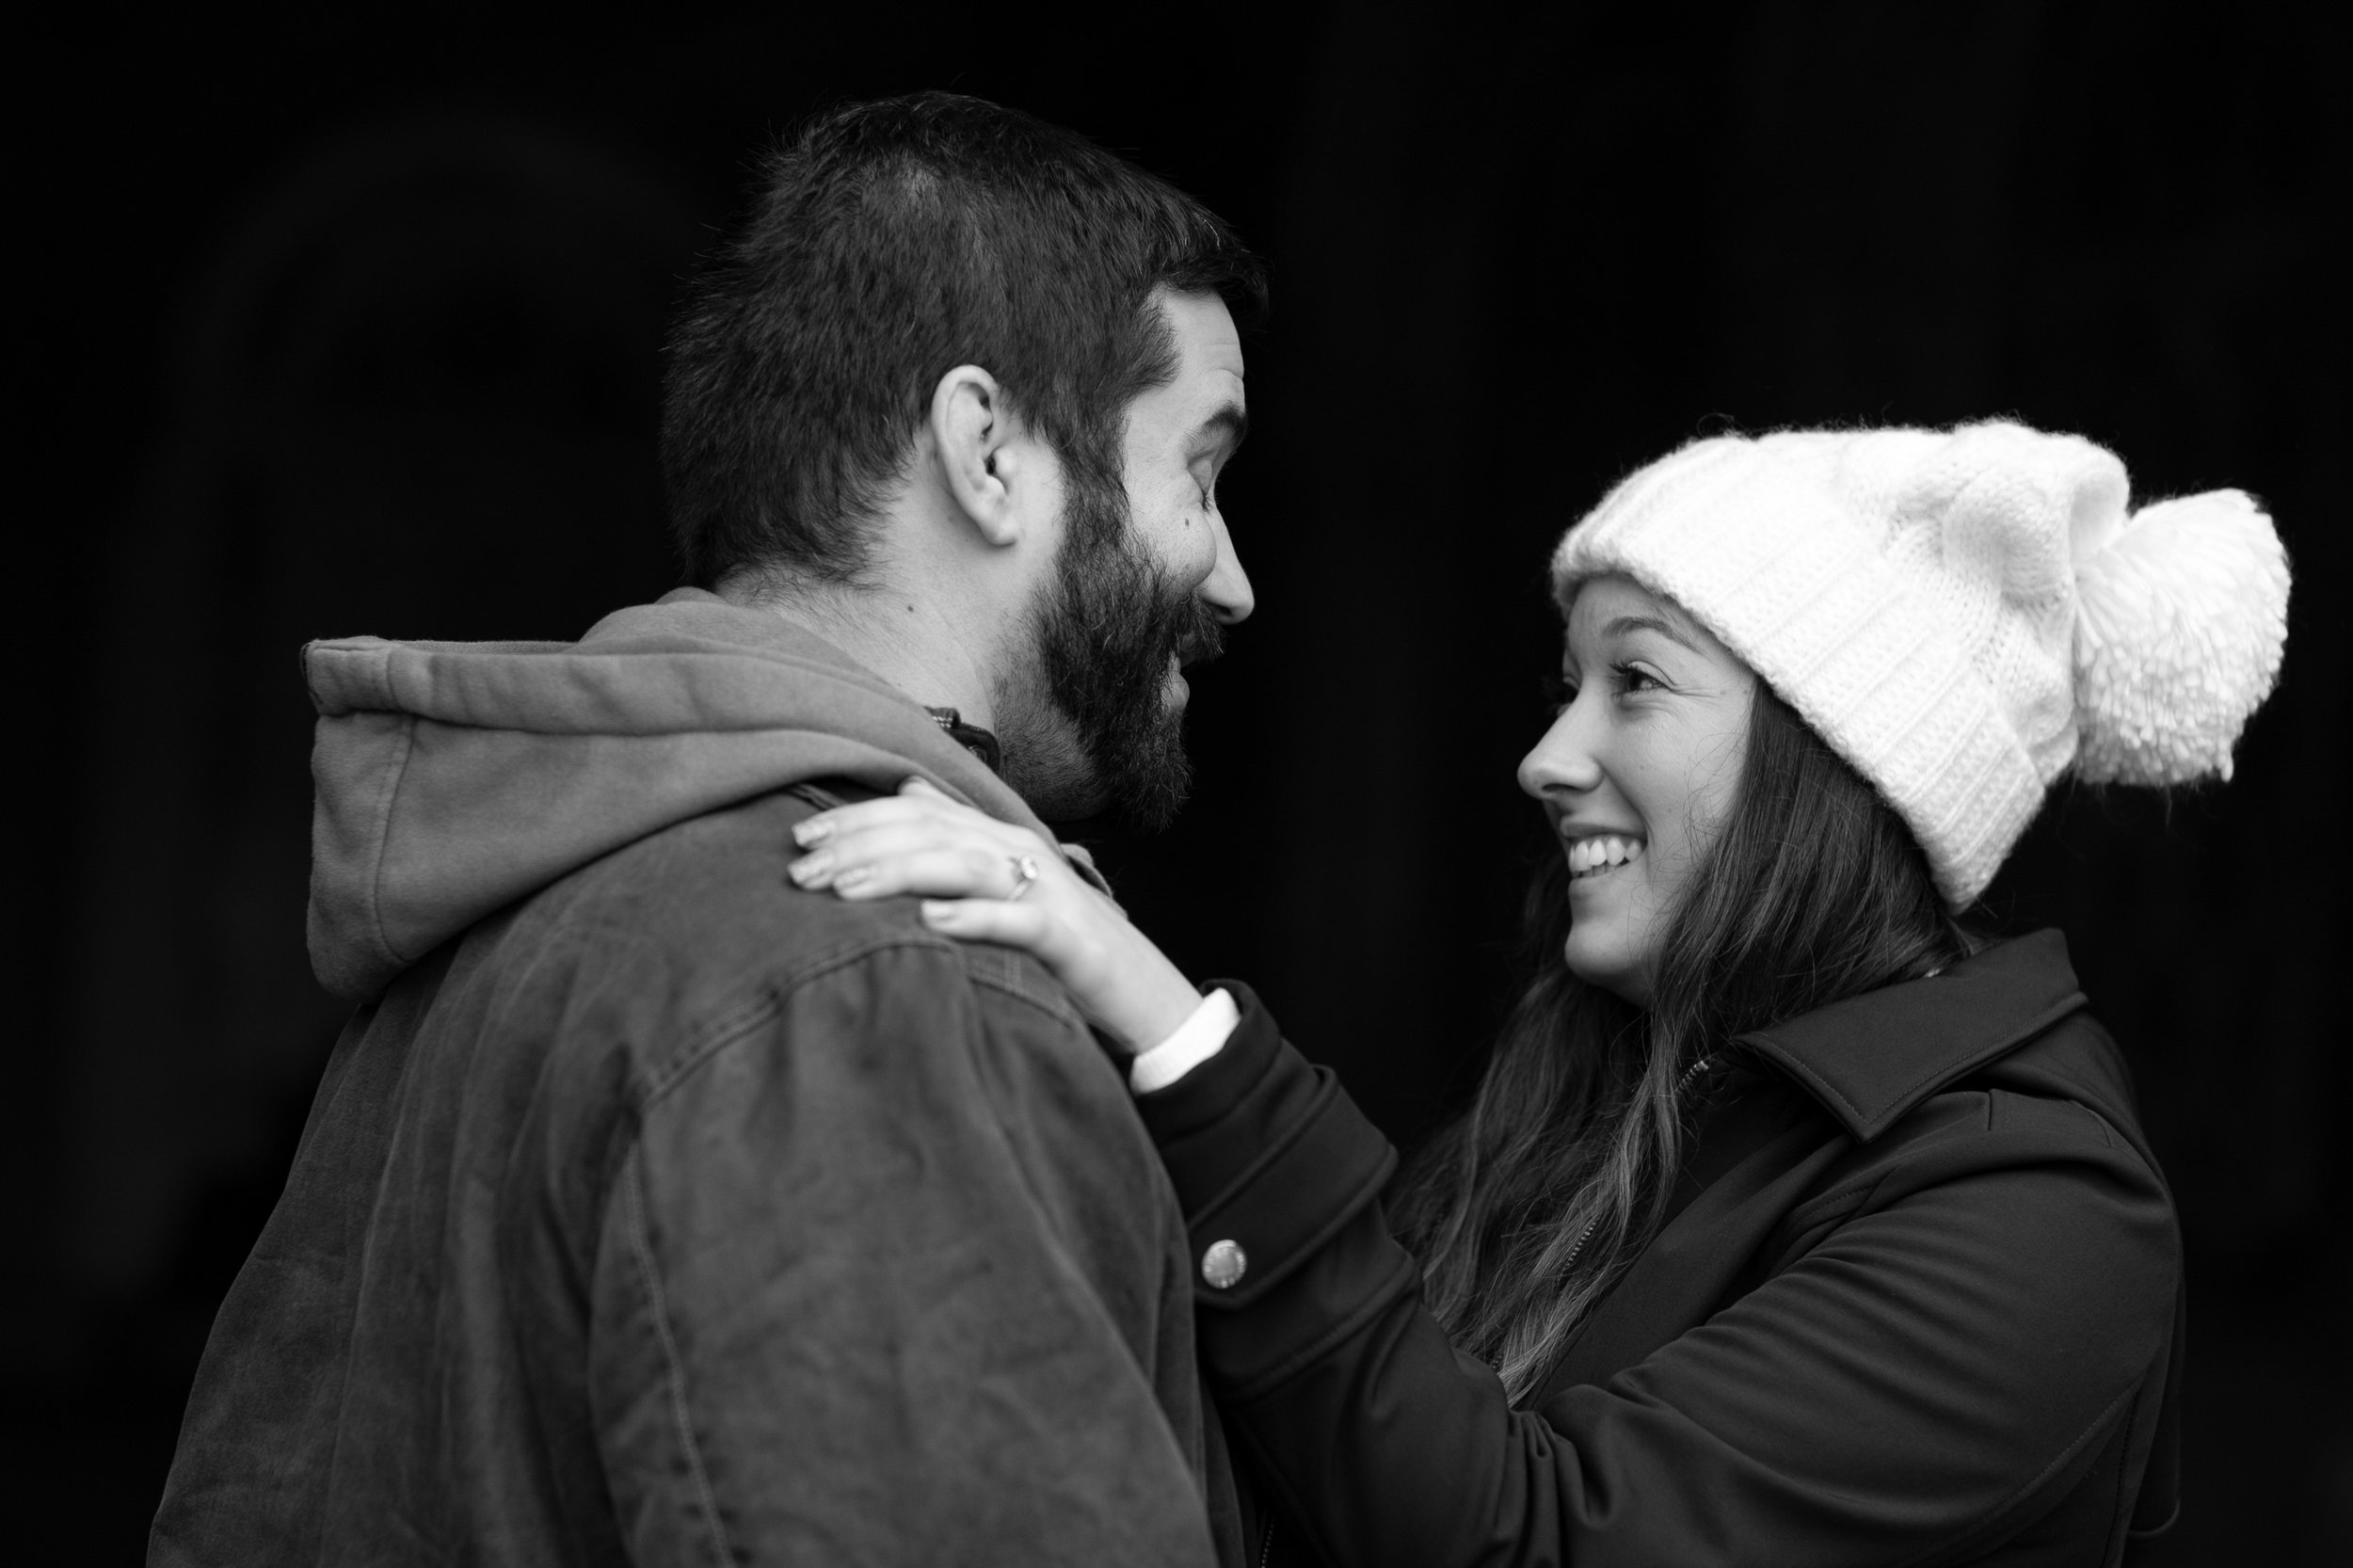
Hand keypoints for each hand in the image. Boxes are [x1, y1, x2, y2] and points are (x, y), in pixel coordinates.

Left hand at [785, 779, 1203, 1054]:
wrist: (1137, 987)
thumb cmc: (1057, 940)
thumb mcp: (1001, 884)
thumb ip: (956, 839)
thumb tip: (908, 791)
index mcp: (997, 835)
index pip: (916, 812)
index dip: (856, 820)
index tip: (800, 840)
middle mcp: (1017, 850)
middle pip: (929, 832)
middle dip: (859, 847)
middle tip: (801, 871)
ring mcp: (1043, 889)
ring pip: (963, 865)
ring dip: (898, 873)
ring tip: (843, 890)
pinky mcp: (1066, 935)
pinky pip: (1015, 921)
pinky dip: (972, 918)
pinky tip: (929, 922)